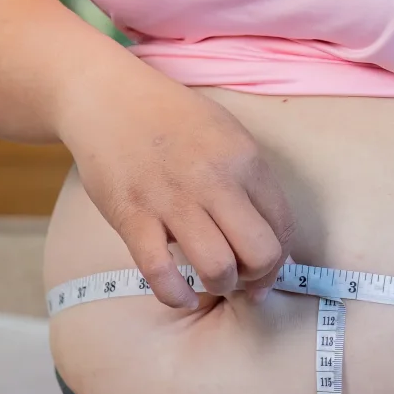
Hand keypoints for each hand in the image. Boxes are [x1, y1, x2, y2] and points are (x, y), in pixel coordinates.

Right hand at [59, 71, 294, 312]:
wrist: (109, 98)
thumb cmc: (172, 120)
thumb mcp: (227, 134)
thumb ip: (252, 183)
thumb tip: (275, 244)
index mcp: (245, 158)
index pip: (284, 226)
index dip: (281, 260)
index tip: (267, 273)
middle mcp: (214, 179)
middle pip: (261, 252)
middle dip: (257, 278)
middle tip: (241, 278)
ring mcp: (172, 199)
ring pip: (218, 267)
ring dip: (220, 285)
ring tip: (211, 280)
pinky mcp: (132, 215)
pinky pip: (161, 272)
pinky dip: (176, 295)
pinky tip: (180, 294)